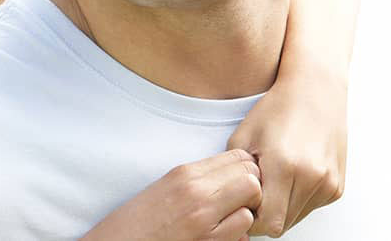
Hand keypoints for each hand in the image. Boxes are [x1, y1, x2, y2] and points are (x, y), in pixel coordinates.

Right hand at [82, 150, 262, 240]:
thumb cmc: (138, 222)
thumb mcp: (165, 188)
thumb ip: (199, 180)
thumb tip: (234, 178)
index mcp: (183, 173)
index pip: (238, 157)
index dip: (245, 170)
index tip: (238, 183)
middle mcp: (195, 190)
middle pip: (251, 174)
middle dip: (252, 189)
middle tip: (238, 203)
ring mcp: (203, 216)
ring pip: (252, 201)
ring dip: (245, 212)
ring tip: (227, 221)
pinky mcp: (208, 240)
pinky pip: (244, 228)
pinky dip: (238, 233)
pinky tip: (221, 235)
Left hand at [228, 71, 346, 236]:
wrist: (315, 92)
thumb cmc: (276, 111)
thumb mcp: (242, 139)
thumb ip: (235, 177)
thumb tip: (233, 205)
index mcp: (285, 167)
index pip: (267, 223)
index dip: (251, 218)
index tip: (242, 204)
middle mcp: (312, 178)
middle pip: (282, 225)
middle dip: (264, 214)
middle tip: (254, 191)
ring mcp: (329, 184)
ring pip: (296, 219)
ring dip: (281, 208)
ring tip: (273, 180)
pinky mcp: (337, 187)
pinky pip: (310, 207)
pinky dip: (297, 200)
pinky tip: (290, 177)